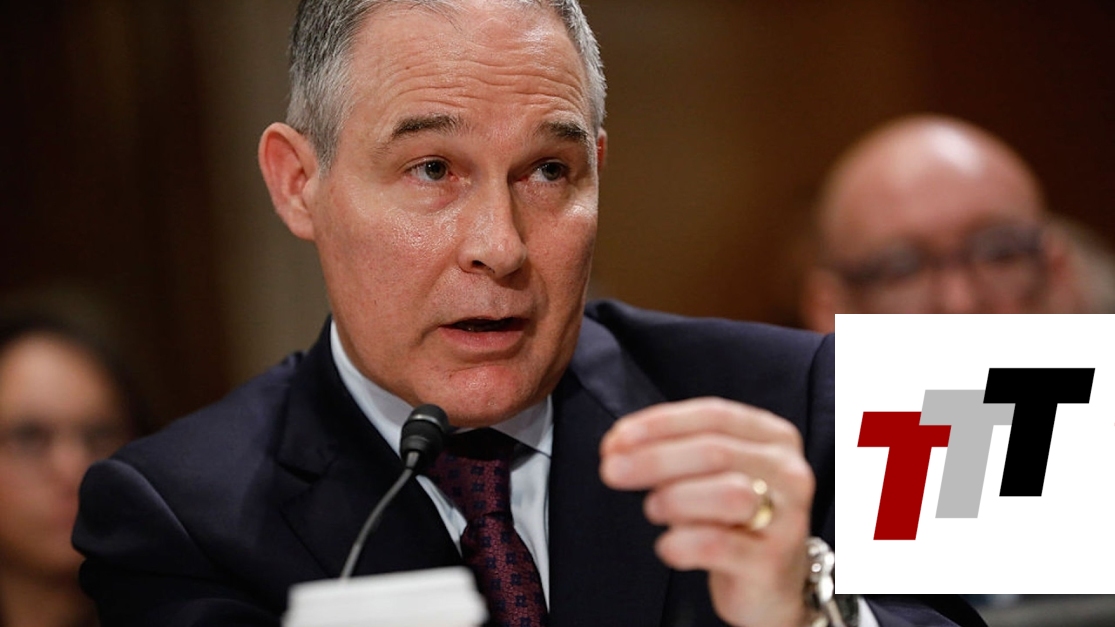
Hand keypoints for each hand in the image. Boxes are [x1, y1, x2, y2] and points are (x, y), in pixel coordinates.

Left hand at [600, 397, 815, 626]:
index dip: (660, 423)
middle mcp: (789, 472)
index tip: (617, 439)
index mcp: (773, 437)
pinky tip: (669, 546)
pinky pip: (715, 544)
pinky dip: (679, 543)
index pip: (714, 415)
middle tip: (611, 471)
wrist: (769, 585)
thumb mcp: (714, 474)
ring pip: (725, 494)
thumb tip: (616, 446)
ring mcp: (787, 518)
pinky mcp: (772, 561)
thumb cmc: (732, 520)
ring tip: (656, 511)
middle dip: (653, 459)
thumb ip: (675, 450)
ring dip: (674, 500)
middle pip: (715, 452)